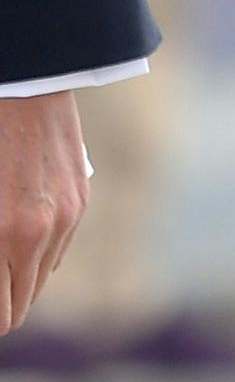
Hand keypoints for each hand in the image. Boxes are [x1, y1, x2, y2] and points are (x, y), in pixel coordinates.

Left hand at [0, 91, 90, 329]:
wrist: (24, 74)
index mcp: (1, 233)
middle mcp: (38, 233)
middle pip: (18, 308)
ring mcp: (65, 217)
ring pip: (38, 282)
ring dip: (12, 284)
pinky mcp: (79, 199)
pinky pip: (56, 250)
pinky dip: (32, 255)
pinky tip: (11, 235)